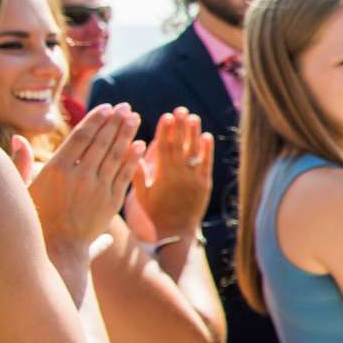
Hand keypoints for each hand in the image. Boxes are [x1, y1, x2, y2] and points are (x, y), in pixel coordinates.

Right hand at [29, 104, 141, 252]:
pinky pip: (125, 174)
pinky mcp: (112, 202)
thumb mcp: (22, 189)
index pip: (81, 136)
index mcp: (56, 169)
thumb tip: (18, 137)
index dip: (96, 119)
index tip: (106, 107)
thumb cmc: (35, 217)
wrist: (58, 249)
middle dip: (115, 122)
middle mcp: (80, 176)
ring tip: (134, 118)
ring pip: (116, 155)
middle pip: (102, 142)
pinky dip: (133, 158)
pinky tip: (139, 145)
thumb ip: (21, 162)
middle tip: (125, 107)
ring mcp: (98, 189)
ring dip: (126, 134)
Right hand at [130, 109, 214, 239]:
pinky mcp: (205, 185)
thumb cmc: (152, 214)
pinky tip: (207, 136)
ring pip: (195, 152)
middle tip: (180, 109)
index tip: (166, 116)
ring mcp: (194, 180)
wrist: (175, 233)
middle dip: (181, 127)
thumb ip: (138, 172)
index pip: (164, 148)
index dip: (166, 131)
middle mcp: (180, 176)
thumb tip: (135, 148)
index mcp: (163, 176)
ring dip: (195, 134)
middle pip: (181, 146)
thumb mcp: (140, 195)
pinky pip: (207, 164)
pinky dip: (207, 151)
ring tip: (193, 117)